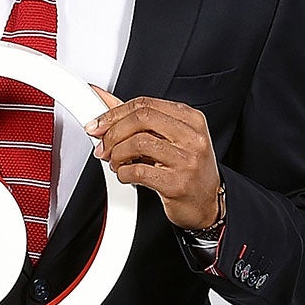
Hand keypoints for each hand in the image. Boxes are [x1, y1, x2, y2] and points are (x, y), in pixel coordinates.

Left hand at [85, 87, 221, 230]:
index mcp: (190, 119)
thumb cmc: (188, 169)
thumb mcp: (169, 138)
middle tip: (103, 145)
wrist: (207, 204)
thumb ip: (138, 119)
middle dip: (113, 132)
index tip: (98, 124)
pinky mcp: (177, 184)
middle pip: (141, 118)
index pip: (145, 104)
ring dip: (117, 154)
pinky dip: (123, 173)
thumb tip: (104, 100)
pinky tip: (126, 175)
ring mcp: (187, 160)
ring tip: (116, 162)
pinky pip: (139, 171)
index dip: (115, 113)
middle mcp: (192, 136)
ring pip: (138, 143)